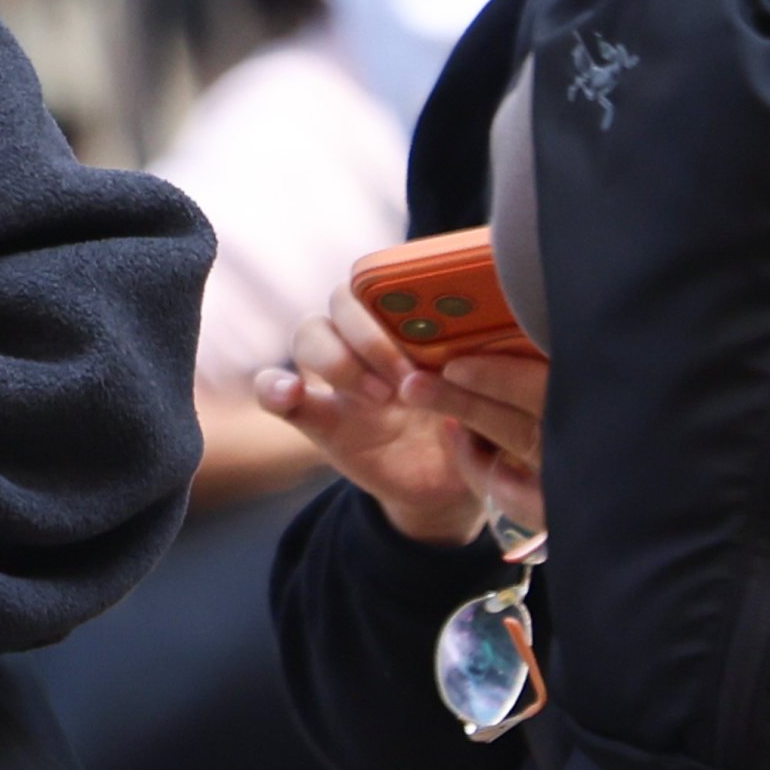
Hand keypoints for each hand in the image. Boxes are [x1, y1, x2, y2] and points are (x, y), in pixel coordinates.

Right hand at [253, 288, 541, 544]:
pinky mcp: (314, 415)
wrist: (446, 485)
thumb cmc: (472, 430)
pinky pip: (274, 388)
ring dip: (338, 361)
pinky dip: (275, 386)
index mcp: (407, 330)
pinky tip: (290, 393)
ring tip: (380, 401)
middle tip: (406, 380)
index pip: (380, 284)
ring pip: (309, 334)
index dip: (397, 304)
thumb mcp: (487, 397)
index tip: (427, 341)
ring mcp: (335, 378)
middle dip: (372, 337)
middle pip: (341, 304)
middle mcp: (364, 344)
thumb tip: (495, 343)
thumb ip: (484, 369)